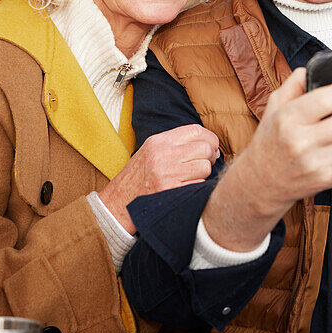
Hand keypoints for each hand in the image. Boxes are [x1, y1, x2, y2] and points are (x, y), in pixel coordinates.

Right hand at [97, 124, 219, 233]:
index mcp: (159, 141)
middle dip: (210, 157)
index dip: (210, 138)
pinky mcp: (171, 190)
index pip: (196, 130)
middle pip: (205, 148)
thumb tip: (209, 143)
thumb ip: (176, 143)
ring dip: (204, 174)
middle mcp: (163, 154)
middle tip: (205, 164)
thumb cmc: (139, 177)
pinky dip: (197, 187)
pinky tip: (186, 188)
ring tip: (192, 177)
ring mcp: (167, 173)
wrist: (119, 202)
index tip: (212, 147)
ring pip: (205, 167)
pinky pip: (199, 184)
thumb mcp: (152, 151)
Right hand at [215, 68, 331, 231]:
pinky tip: (329, 149)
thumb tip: (308, 71)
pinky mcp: (326, 178)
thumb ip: (292, 85)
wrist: (260, 182)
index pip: (328, 99)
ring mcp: (315, 162)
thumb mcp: (273, 107)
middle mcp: (302, 141)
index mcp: (288, 119)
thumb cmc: (268, 144)